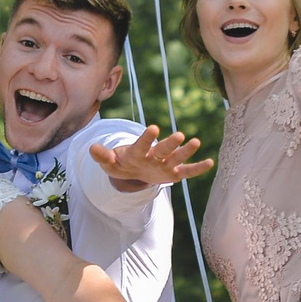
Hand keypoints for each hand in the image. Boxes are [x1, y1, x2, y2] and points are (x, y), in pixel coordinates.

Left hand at [89, 125, 212, 190]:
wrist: (132, 169)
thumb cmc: (121, 164)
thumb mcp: (109, 163)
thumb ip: (103, 156)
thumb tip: (91, 148)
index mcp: (138, 152)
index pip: (142, 144)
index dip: (147, 137)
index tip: (154, 128)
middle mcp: (153, 155)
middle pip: (162, 149)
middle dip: (169, 143)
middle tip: (180, 135)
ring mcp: (164, 163)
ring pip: (176, 157)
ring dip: (185, 151)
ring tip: (196, 142)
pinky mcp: (172, 173)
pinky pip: (186, 172)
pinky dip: (197, 168)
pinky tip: (210, 163)